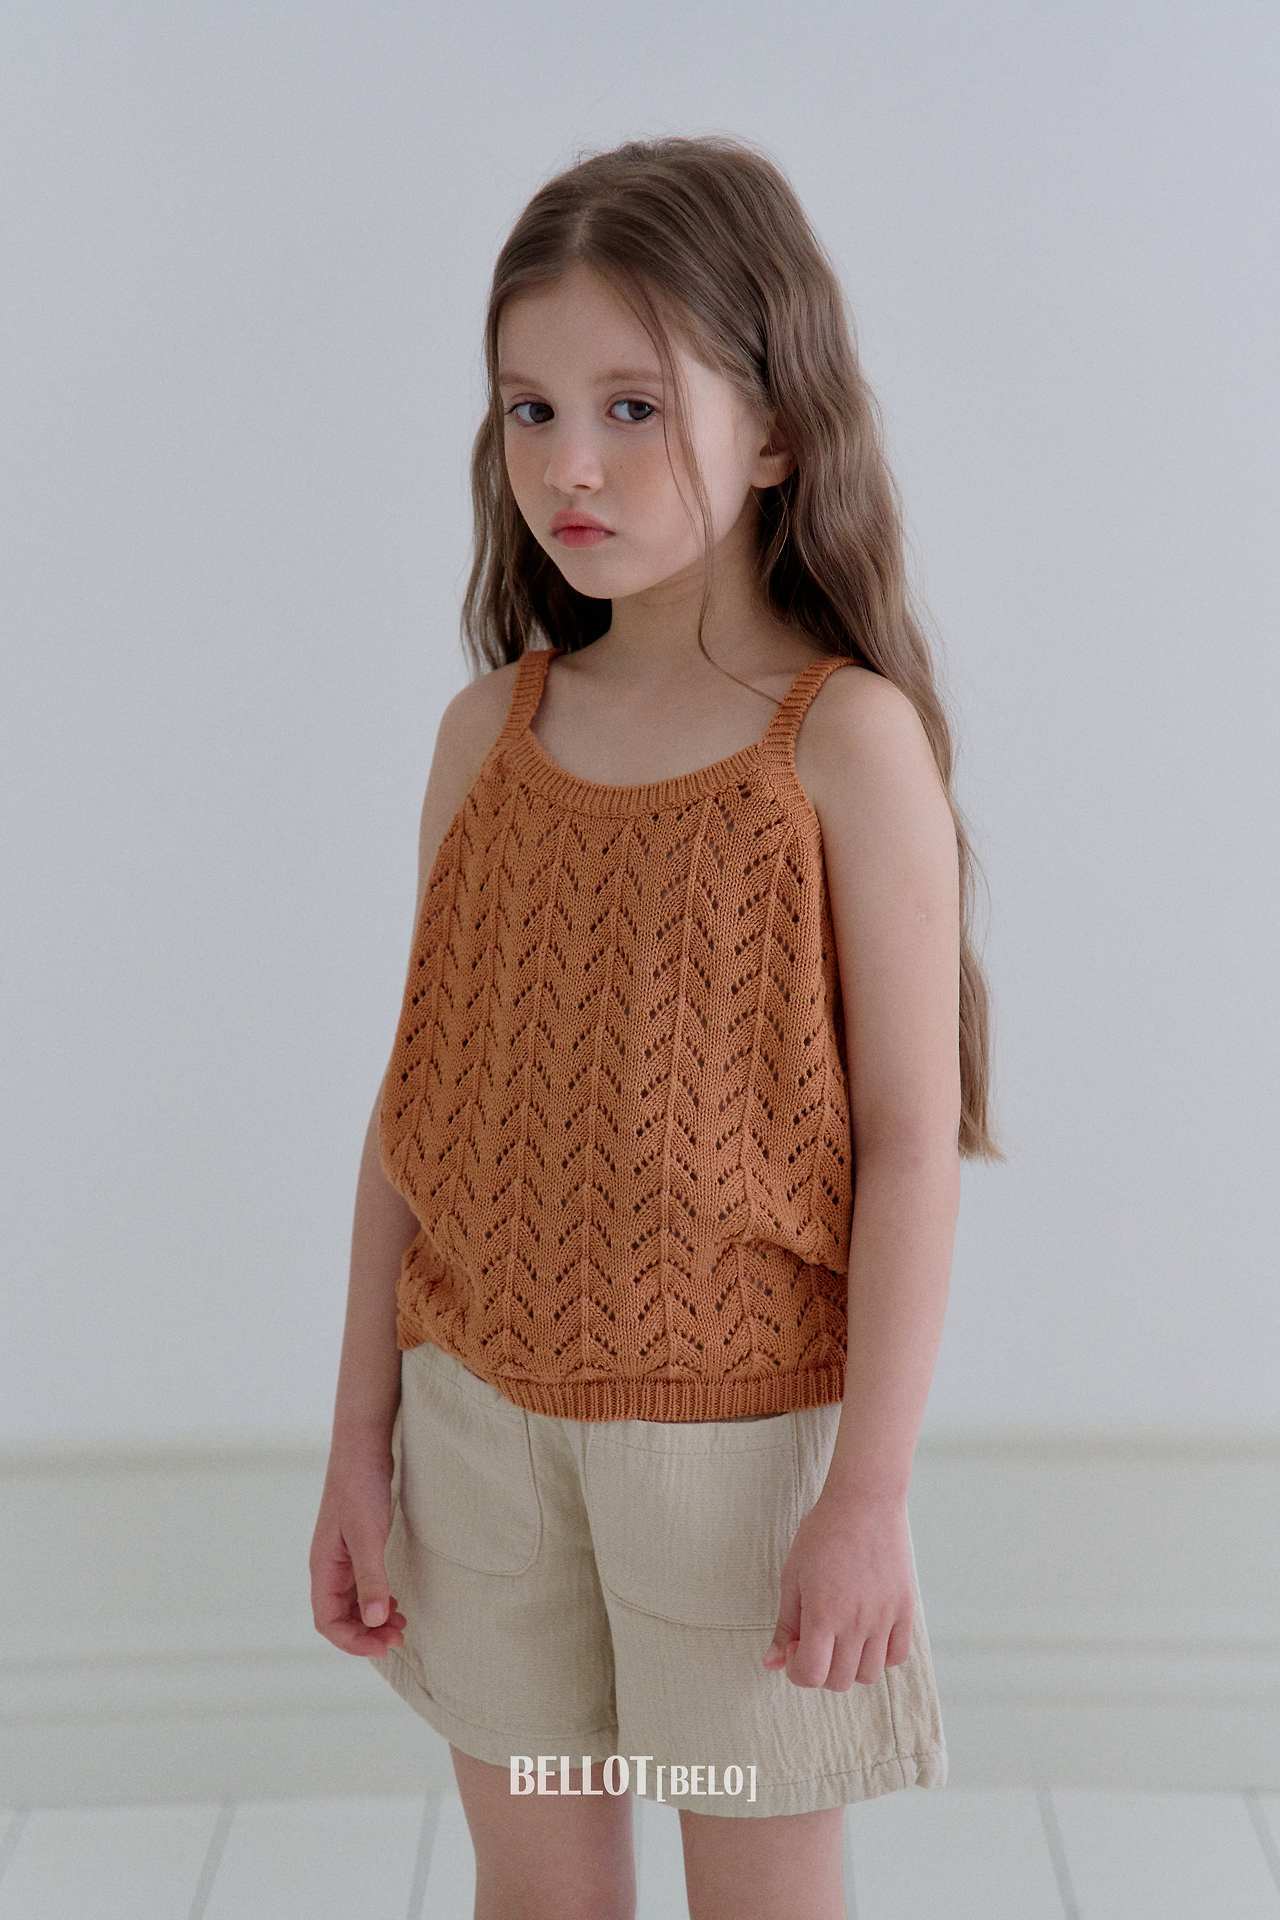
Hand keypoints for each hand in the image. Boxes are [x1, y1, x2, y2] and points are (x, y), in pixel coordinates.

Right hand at [310, 1449, 407, 1659]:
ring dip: (374, 1618)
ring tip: (402, 1623)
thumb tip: (373, 1622)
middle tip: (400, 1637)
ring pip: (353, 1602)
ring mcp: (343, 1556)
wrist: (363, 1445)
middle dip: (367, 1633)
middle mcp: (330, 1566)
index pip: (328, 1622)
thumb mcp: (368, 1536)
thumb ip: (371, 1579)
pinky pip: (363, 1584)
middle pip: (340, 1617)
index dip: (353, 1641)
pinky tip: (395, 1599)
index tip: (384, 1646)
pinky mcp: (359, 1544)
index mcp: (324, 1567)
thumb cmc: (361, 1487)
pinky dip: (378, 1599)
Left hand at [762, 1491, 914, 1689]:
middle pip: (840, 1681)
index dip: (797, 1671)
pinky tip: (867, 1632)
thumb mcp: (792, 1576)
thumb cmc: (822, 1534)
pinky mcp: (905, 1609)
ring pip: (870, 1674)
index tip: (794, 1647)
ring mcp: (885, 1617)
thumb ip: (784, 1624)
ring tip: (841, 1636)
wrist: (865, 1501)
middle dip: (820, 1670)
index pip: (812, 1674)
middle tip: (815, 1639)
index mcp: (823, 1613)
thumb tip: (770, 1664)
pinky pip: (898, 1656)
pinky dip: (881, 1655)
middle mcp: (857, 1622)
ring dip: (850, 1666)